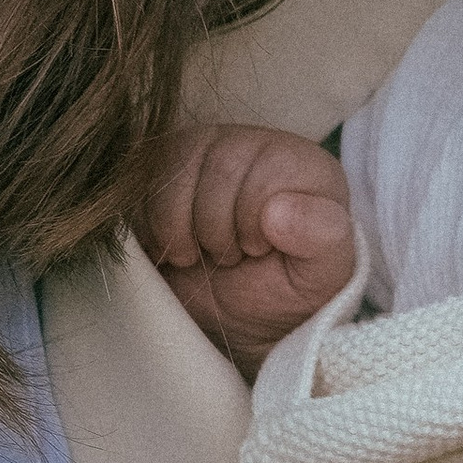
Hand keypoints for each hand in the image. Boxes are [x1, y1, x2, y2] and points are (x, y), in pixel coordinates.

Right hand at [139, 125, 354, 370]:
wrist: (240, 317)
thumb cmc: (288, 291)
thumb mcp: (322, 278)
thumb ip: (323, 238)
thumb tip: (278, 211)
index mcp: (302, 164)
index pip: (263, 176)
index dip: (250, 227)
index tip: (258, 251)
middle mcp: (255, 145)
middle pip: (217, 169)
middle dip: (215, 231)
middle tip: (228, 257)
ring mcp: (207, 150)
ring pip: (173, 170)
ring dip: (179, 230)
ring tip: (201, 253)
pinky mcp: (165, 166)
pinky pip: (139, 181)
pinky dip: (150, 226)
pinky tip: (173, 245)